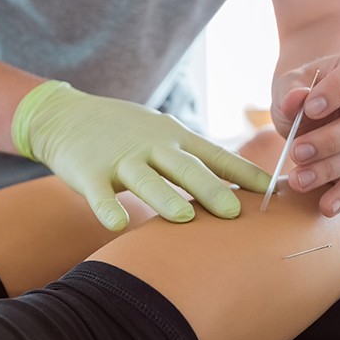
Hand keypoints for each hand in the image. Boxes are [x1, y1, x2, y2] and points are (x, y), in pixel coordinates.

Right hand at [12, 81, 270, 230]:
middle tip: (234, 212)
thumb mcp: (164, 134)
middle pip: (185, 168)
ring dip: (164, 198)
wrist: (66, 115)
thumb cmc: (126, 132)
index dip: (245, 174)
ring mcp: (120, 158)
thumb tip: (238, 187)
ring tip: (183, 218)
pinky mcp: (88, 171)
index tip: (273, 192)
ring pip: (146, 180)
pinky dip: (108, 208)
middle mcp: (152, 146)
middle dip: (211, 189)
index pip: (216, 155)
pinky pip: (99, 193)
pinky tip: (118, 224)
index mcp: (175, 137)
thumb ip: (194, 158)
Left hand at [271, 50, 339, 216]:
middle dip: (331, 141)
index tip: (308, 108)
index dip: (336, 90)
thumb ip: (291, 91)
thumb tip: (294, 101)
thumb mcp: (291, 84)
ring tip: (299, 181)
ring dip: (332, 170)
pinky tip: (327, 205)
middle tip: (296, 152)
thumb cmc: (305, 90)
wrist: (318, 102)